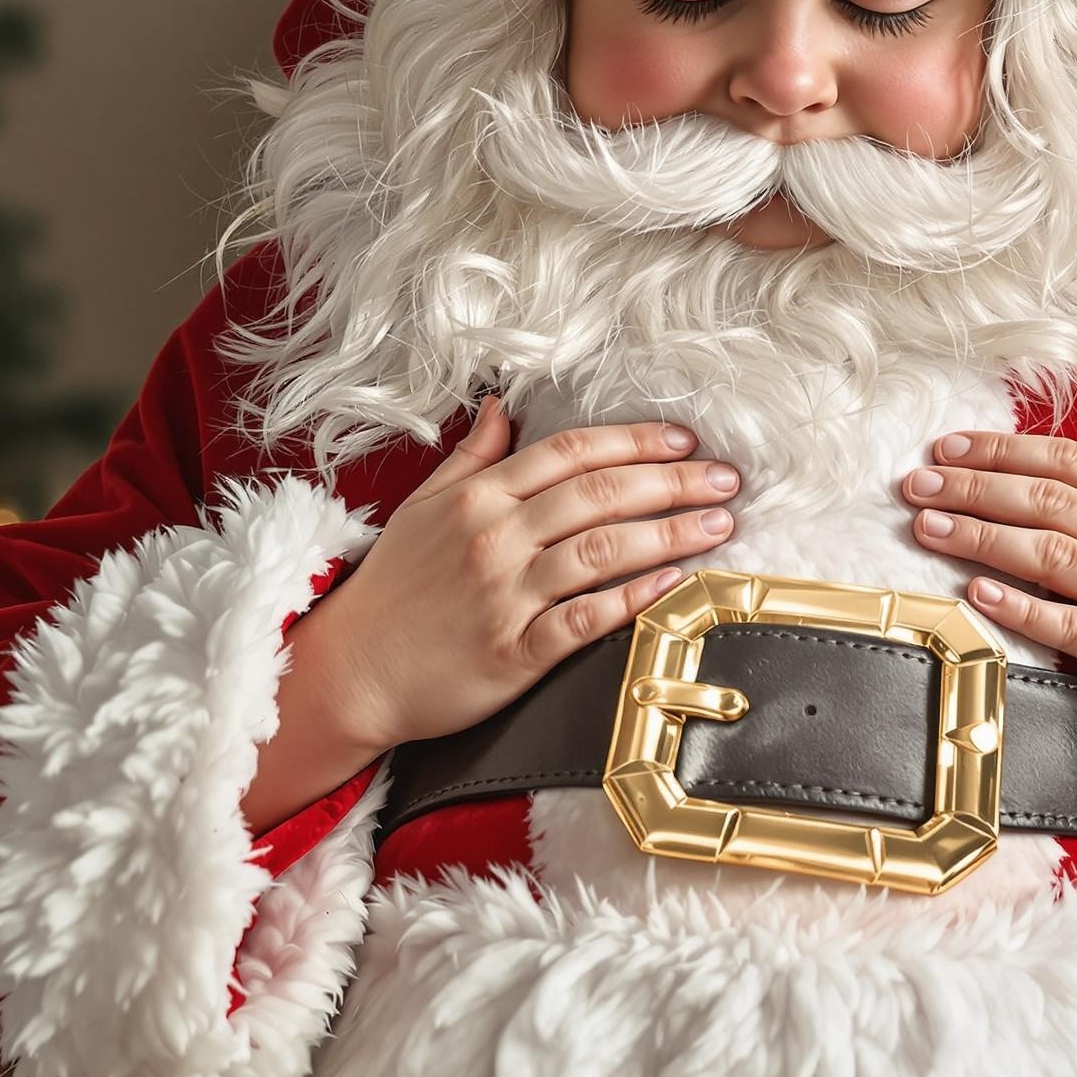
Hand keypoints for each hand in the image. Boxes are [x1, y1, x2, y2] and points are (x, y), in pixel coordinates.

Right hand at [315, 395, 743, 749]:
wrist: (349, 671)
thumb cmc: (391, 589)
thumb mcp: (423, 507)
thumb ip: (472, 456)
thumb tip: (503, 405)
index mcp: (477, 497)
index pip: (569, 453)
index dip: (633, 441)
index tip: (684, 441)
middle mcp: (494, 538)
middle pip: (598, 495)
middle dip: (672, 482)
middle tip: (726, 478)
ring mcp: (504, 596)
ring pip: (601, 551)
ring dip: (668, 534)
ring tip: (719, 525)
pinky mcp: (512, 653)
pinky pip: (584, 620)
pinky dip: (632, 600)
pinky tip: (673, 586)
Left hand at [900, 414, 1076, 751]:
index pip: (1070, 462)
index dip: (1005, 449)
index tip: (950, 446)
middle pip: (1047, 501)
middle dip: (975, 487)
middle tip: (916, 484)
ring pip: (1050, 556)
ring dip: (982, 538)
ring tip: (928, 527)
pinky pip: (1072, 626)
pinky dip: (1023, 608)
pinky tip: (978, 593)